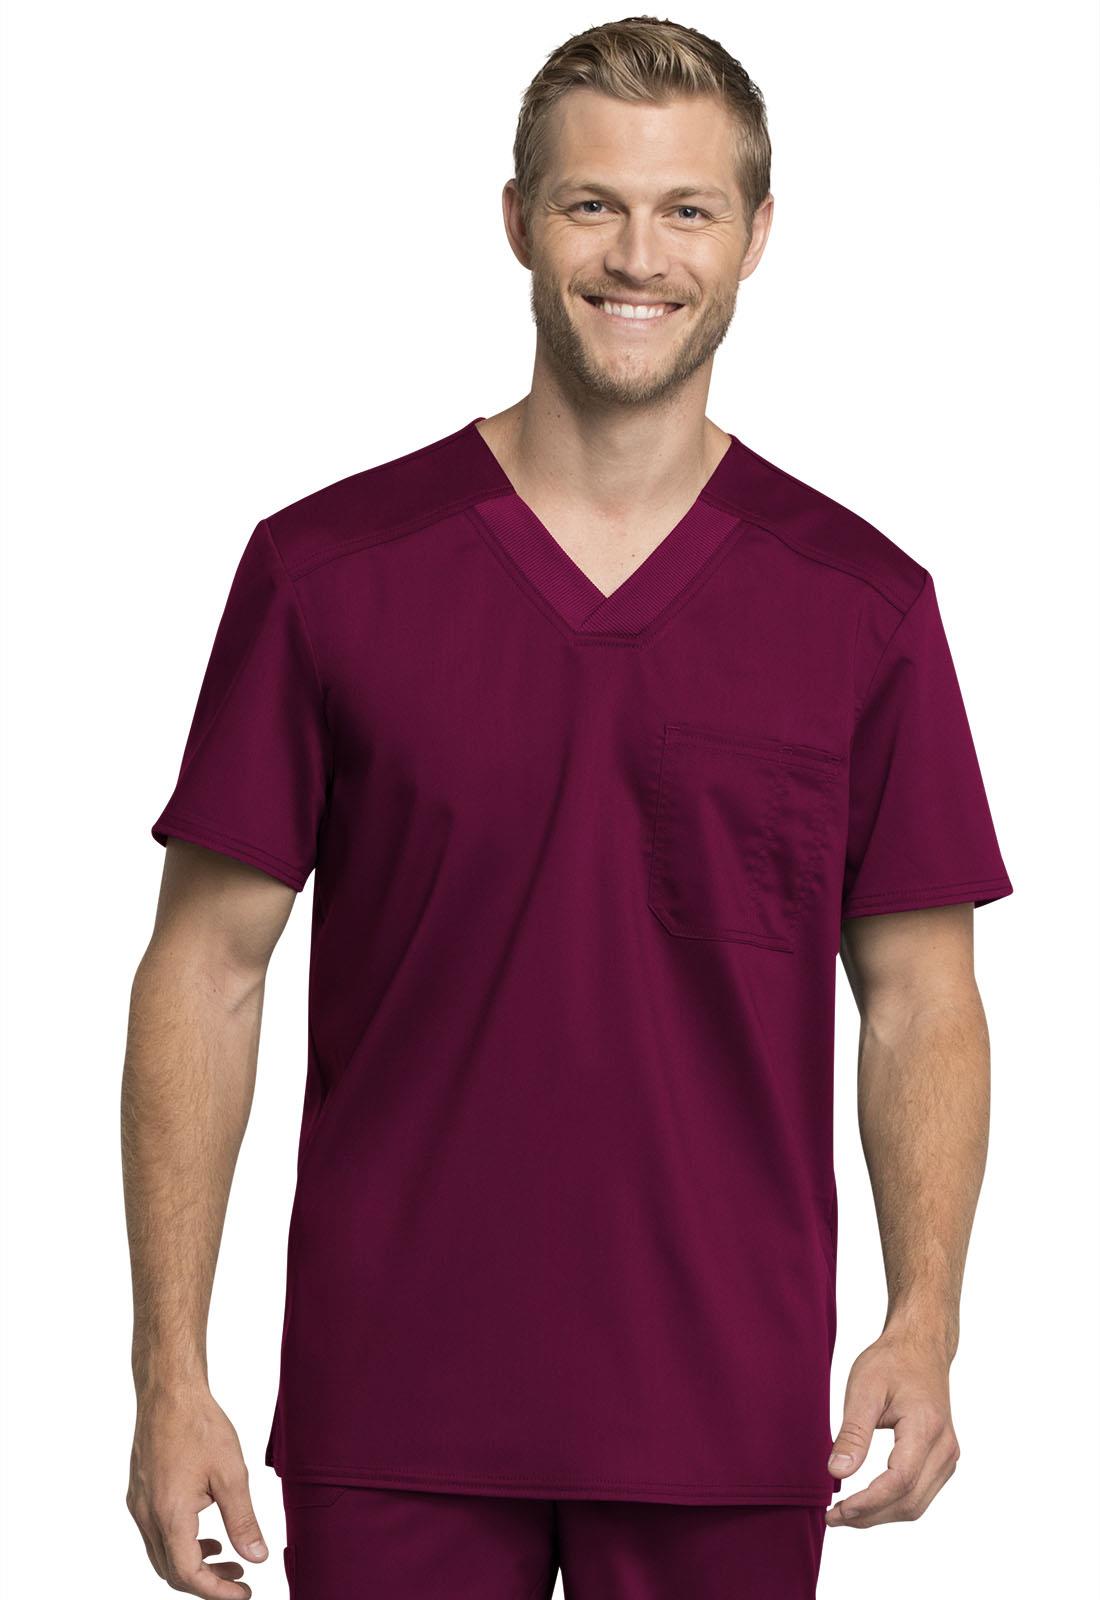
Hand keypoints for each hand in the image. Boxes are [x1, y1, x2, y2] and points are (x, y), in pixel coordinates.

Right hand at [127, 1382, 268, 1595]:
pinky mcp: (139, 1493)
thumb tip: (257, 1557)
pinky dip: (180, 1544)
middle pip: (172, 1572)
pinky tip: (204, 1532)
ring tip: (226, 1556)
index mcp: (169, 1516)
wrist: (169, 1391)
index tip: (244, 1593)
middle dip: (206, 1582)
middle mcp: (147, 1517)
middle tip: (239, 1579)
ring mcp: (138, 1506)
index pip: (189, 1575)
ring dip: (193, 1564)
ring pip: (161, 1555)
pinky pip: (155, 1534)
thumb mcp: (231, 1474)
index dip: (217, 1591)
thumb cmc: (200, 1425)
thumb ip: (243, 1520)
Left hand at [825, 1325, 960, 1527]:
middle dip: (870, 1516)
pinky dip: (893, 1504)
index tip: (836, 1511)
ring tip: (845, 1513)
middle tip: (833, 1517)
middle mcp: (945, 1448)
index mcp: (926, 1427)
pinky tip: (867, 1501)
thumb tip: (836, 1473)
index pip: (899, 1481)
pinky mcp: (943, 1459)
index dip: (867, 1503)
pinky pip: (921, 1494)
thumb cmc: (891, 1362)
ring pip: (917, 1504)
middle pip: (909, 1501)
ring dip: (881, 1515)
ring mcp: (948, 1456)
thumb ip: (853, 1433)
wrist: (921, 1347)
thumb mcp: (864, 1388)